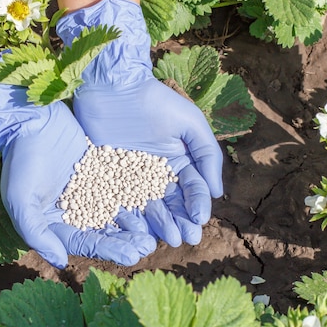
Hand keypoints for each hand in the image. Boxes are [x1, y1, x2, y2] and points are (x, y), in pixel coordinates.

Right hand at [0, 57, 156, 267]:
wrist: (30, 120)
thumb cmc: (20, 160)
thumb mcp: (21, 200)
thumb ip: (37, 233)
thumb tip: (60, 262)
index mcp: (56, 222)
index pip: (85, 242)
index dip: (109, 250)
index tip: (131, 257)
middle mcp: (75, 210)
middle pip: (105, 231)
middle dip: (126, 241)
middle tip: (148, 247)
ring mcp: (90, 190)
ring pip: (116, 211)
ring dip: (135, 223)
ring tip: (153, 231)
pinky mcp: (101, 170)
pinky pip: (121, 186)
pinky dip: (135, 196)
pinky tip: (152, 202)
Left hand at [73, 78, 223, 246]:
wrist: (113, 88)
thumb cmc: (154, 101)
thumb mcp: (189, 122)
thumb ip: (206, 154)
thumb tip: (216, 192)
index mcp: (180, 162)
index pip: (193, 189)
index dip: (198, 205)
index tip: (200, 219)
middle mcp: (158, 175)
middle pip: (173, 204)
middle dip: (182, 222)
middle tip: (187, 238)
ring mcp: (134, 179)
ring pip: (150, 208)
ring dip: (161, 224)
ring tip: (168, 238)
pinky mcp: (110, 179)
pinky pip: (122, 202)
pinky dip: (132, 217)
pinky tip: (139, 230)